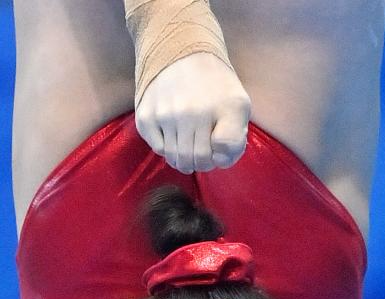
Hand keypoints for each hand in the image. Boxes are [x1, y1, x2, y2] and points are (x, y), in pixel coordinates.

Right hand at [135, 52, 250, 173]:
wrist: (180, 52)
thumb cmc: (213, 86)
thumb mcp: (238, 105)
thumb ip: (236, 140)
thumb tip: (219, 161)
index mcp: (224, 107)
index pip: (225, 152)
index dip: (223, 155)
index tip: (218, 143)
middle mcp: (194, 111)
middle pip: (198, 161)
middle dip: (202, 161)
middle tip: (201, 148)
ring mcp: (167, 115)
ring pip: (177, 159)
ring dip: (184, 158)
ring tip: (187, 142)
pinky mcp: (146, 116)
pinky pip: (159, 149)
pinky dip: (167, 147)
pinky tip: (172, 131)